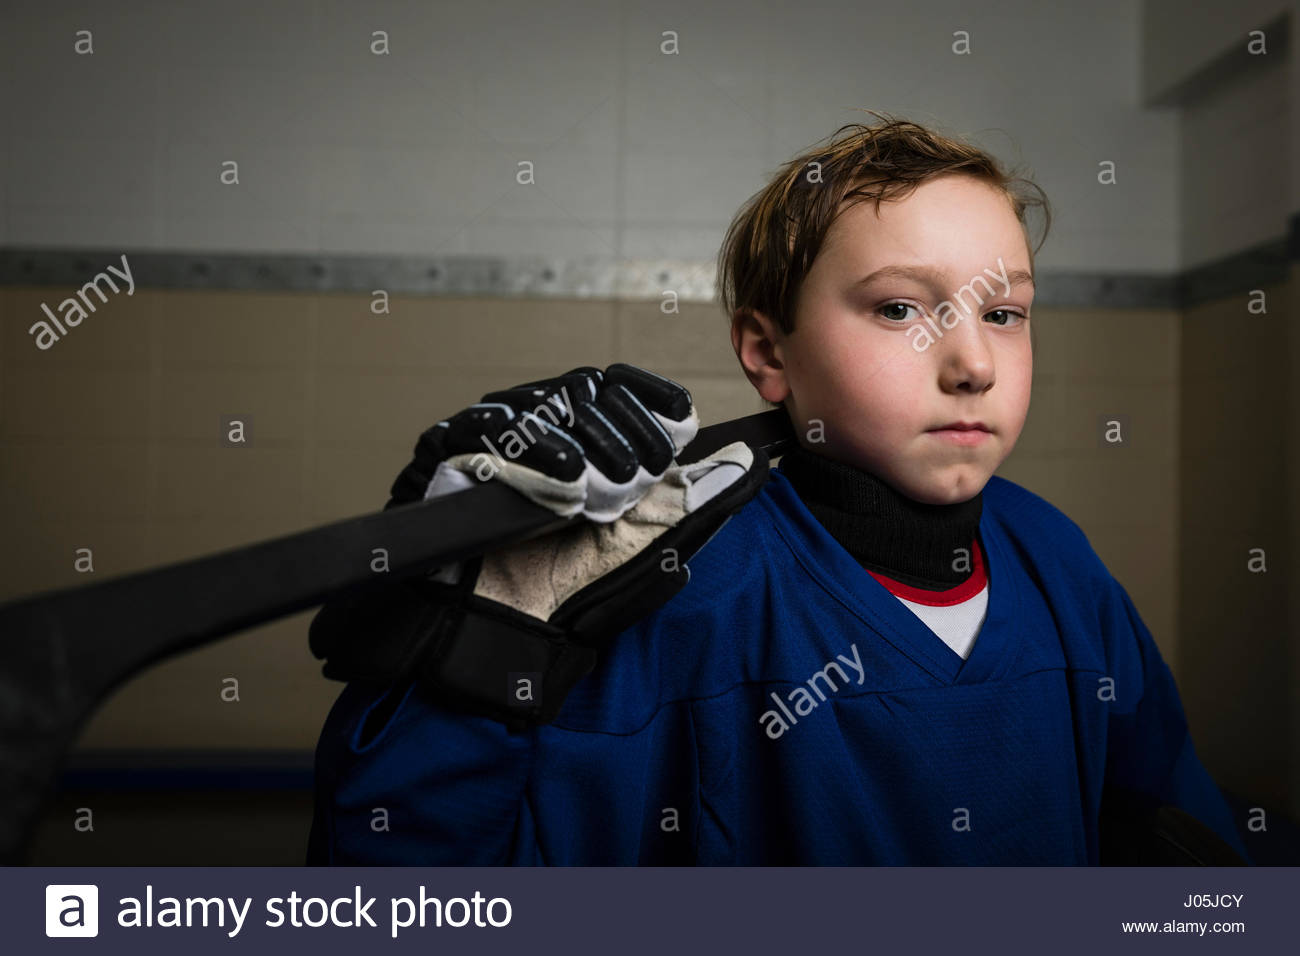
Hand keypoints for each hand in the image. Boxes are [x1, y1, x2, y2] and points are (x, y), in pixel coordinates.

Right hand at [310, 364, 769, 728]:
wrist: (504, 620)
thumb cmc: (571, 578)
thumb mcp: (644, 537)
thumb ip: (690, 498)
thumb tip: (747, 461)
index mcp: (579, 432)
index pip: (615, 387)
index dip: (649, 394)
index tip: (684, 417)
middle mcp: (534, 423)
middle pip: (582, 390)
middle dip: (622, 425)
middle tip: (644, 468)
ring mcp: (490, 432)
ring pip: (541, 403)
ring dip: (584, 438)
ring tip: (603, 483)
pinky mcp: (447, 447)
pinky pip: (489, 428)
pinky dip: (533, 447)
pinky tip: (565, 474)